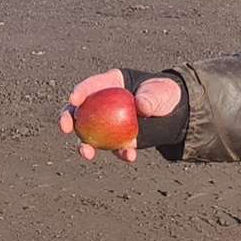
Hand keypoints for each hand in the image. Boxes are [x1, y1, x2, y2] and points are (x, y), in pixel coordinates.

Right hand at [57, 68, 182, 163]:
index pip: (91, 86)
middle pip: (80, 111)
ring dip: (86, 146)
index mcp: (110, 84)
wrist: (175, 112)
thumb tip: (141, 106)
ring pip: (90, 135)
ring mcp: (109, 124)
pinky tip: (129, 156)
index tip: (74, 100)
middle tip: (65, 127)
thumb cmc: (164, 94)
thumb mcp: (161, 91)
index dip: (80, 92)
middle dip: (68, 119)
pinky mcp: (120, 140)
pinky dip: (121, 153)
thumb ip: (151, 96)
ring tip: (86, 153)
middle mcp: (103, 104)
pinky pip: (117, 149)